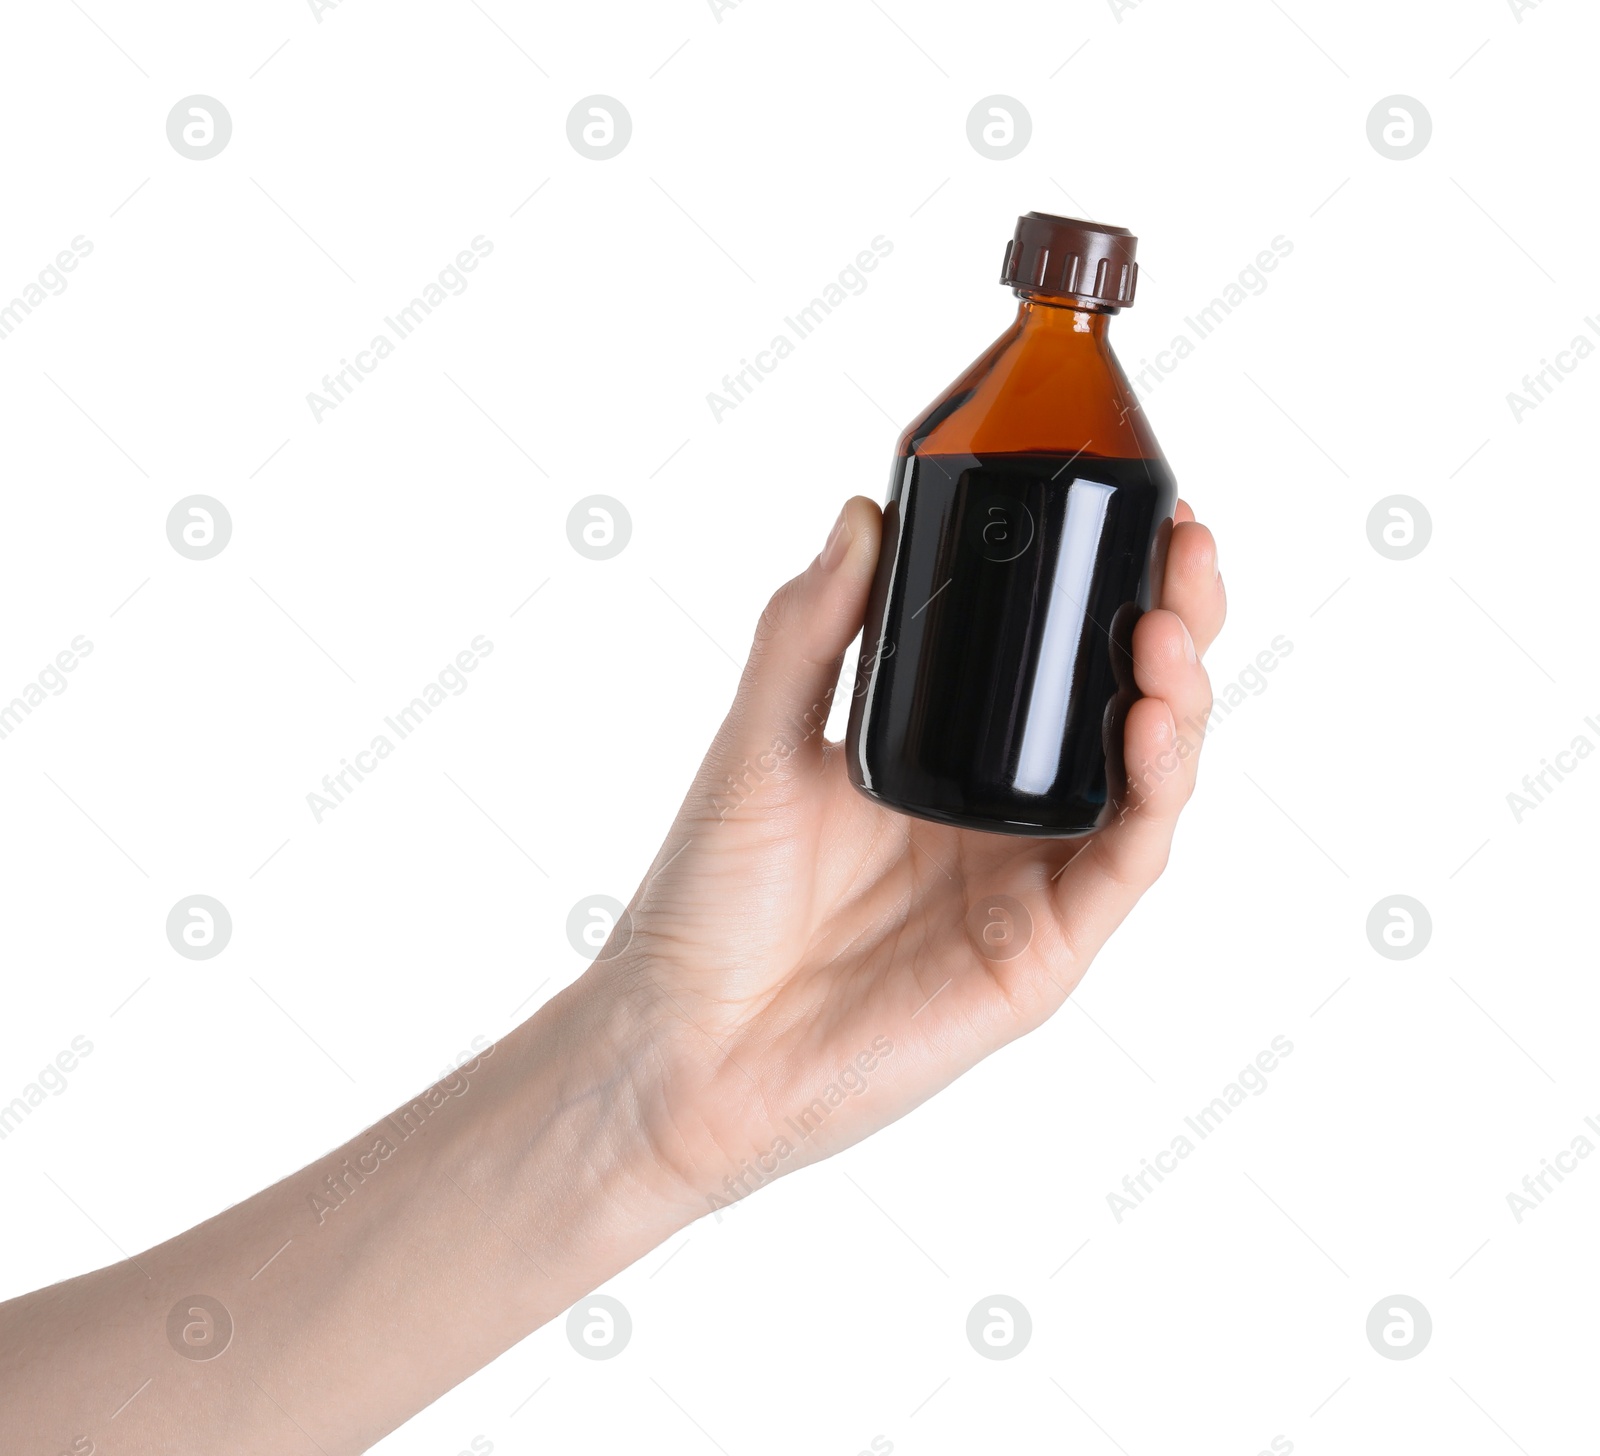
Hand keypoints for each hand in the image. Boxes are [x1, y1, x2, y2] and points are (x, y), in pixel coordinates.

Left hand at [590, 495, 1226, 1212]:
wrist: (684, 1042)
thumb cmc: (707, 901)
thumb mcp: (759, 743)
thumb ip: (808, 632)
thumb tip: (859, 512)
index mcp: (938, 756)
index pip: (1046, 657)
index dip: (1101, 584)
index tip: (1129, 506)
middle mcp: (997, 813)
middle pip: (1118, 704)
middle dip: (1169, 621)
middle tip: (1185, 547)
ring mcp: (1027, 881)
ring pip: (1144, 778)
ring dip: (1176, 698)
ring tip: (1168, 629)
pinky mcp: (1043, 952)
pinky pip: (1125, 864)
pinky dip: (1154, 794)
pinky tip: (1151, 726)